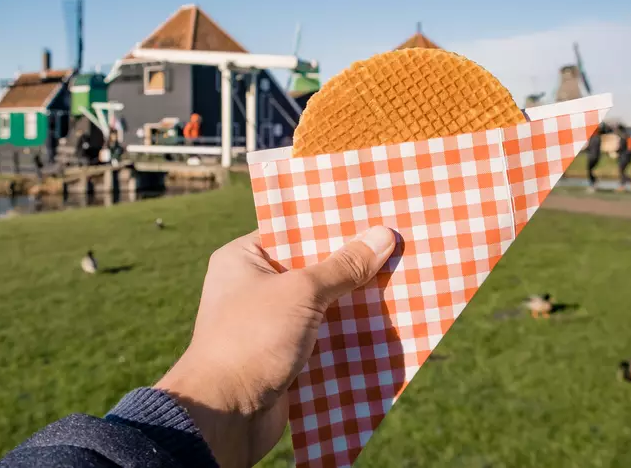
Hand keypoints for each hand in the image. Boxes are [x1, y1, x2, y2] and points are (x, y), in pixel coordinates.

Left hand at [156, 227, 396, 466]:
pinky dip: (350, 336)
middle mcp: (254, 287)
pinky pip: (324, 338)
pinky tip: (388, 326)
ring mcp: (270, 325)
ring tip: (404, 283)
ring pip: (323, 306)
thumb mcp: (302, 292)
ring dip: (356, 303)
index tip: (374, 215)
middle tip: (398, 247)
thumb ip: (344, 266)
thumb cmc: (253, 339)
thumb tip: (384, 235)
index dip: (333, 224)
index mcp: (243, 259)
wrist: (226, 415)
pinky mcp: (285, 357)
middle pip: (313, 268)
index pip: (293, 231)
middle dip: (353, 265)